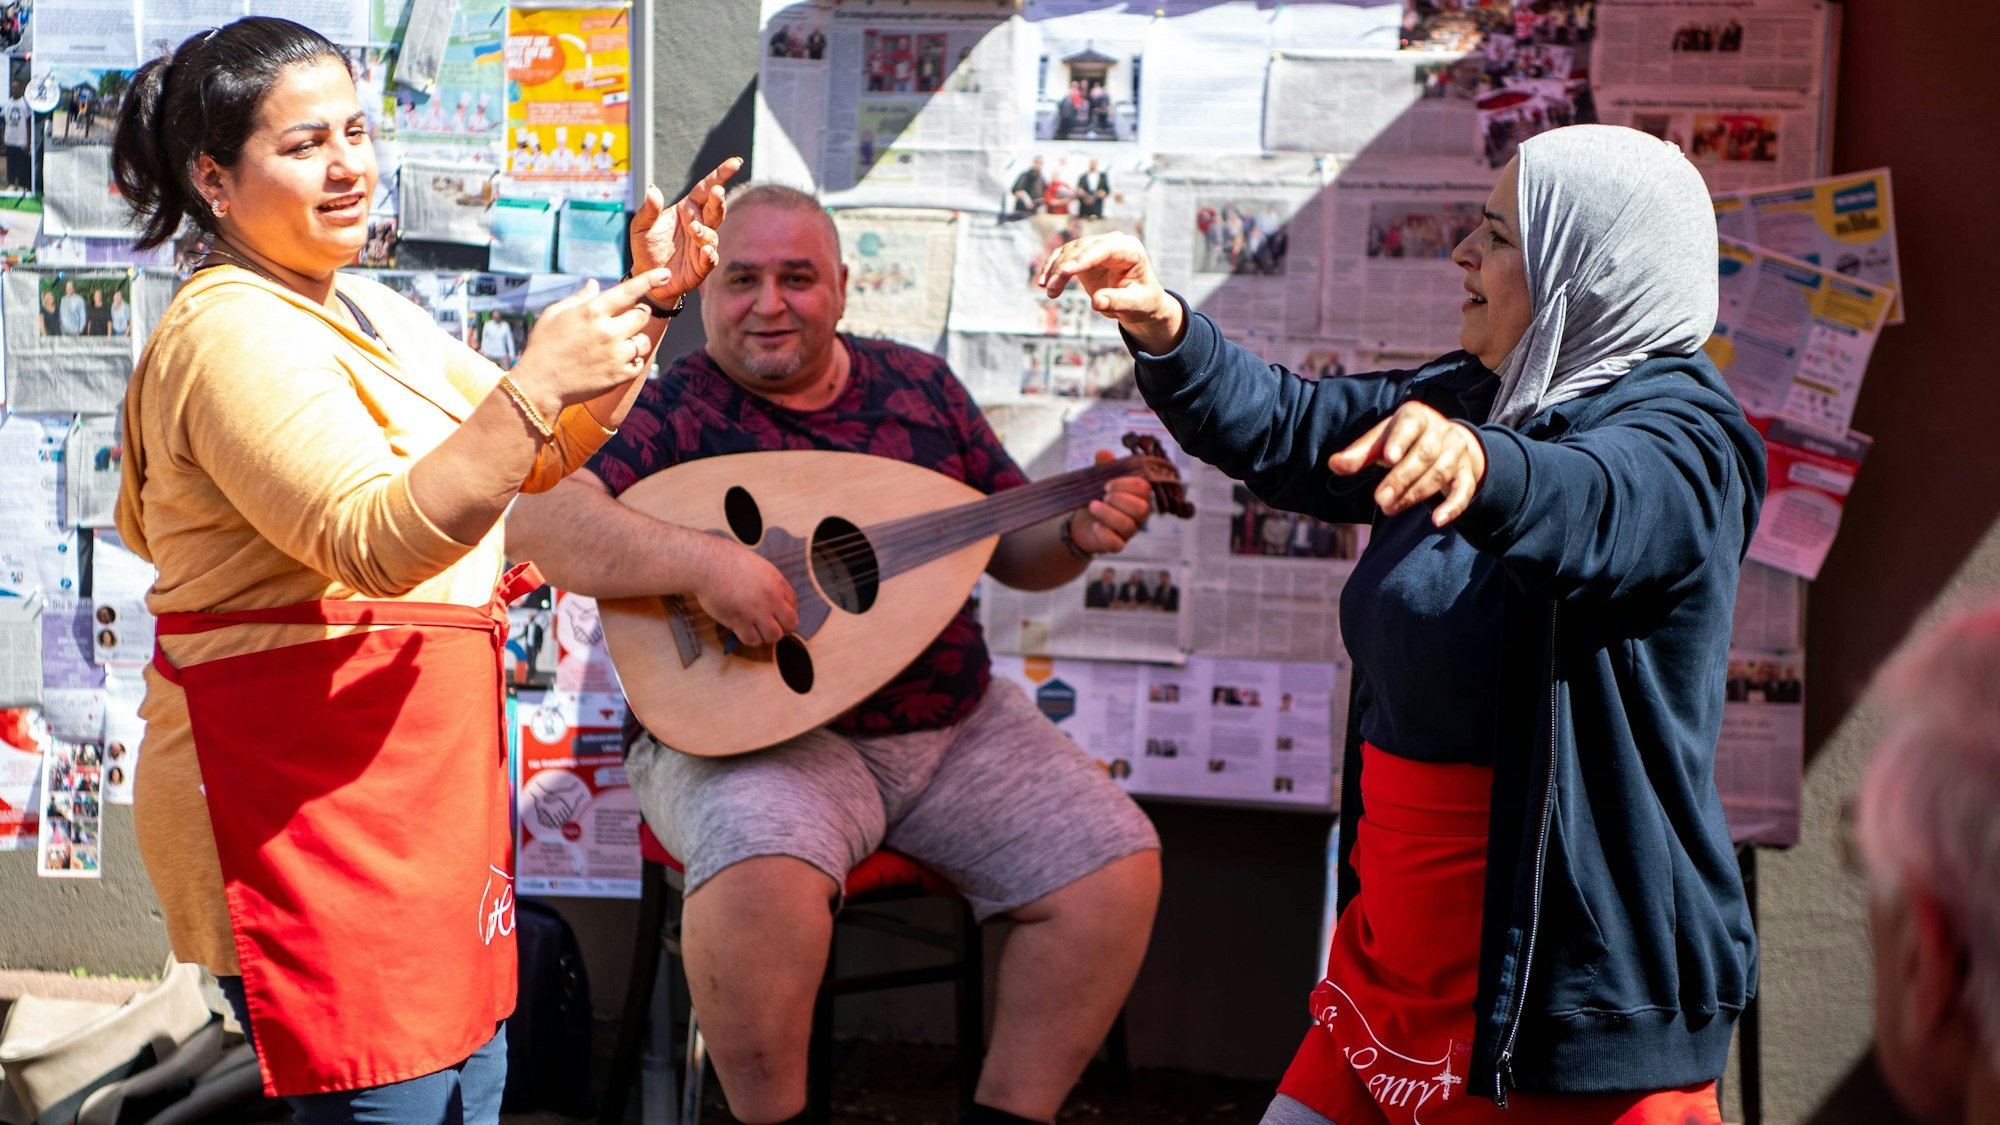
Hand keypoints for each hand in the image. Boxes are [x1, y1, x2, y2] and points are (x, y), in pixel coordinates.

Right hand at [511, 271, 670, 411]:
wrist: (540, 386)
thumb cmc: (543, 346)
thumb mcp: (554, 314)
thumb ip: (579, 298)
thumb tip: (595, 284)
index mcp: (592, 312)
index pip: (629, 291)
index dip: (650, 280)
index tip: (666, 274)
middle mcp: (608, 331)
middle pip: (643, 316)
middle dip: (637, 315)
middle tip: (624, 320)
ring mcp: (616, 355)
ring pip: (644, 340)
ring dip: (635, 339)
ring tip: (616, 344)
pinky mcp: (619, 375)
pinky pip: (639, 362)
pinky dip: (632, 360)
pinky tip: (615, 360)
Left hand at [629, 156, 741, 304]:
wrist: (646, 276)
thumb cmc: (646, 247)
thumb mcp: (640, 226)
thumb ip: (648, 209)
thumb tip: (653, 190)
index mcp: (687, 209)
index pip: (706, 188)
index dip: (721, 175)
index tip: (735, 162)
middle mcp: (698, 224)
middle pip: (715, 209)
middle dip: (718, 200)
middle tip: (717, 192)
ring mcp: (702, 244)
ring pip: (712, 234)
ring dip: (705, 230)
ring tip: (694, 229)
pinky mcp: (702, 264)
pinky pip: (710, 257)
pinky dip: (709, 253)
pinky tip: (704, 250)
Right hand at [692, 534, 797, 647]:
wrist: (710, 564)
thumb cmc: (730, 562)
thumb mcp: (760, 567)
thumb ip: (772, 584)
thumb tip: (777, 601)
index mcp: (777, 584)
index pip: (794, 607)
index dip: (785, 614)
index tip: (776, 615)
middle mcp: (770, 599)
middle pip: (790, 625)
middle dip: (782, 628)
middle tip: (770, 626)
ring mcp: (755, 612)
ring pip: (773, 636)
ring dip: (766, 636)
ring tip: (756, 629)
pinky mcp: (739, 621)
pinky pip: (752, 640)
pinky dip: (749, 639)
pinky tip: (743, 631)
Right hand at [1034, 231, 1182, 353]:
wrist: (1139, 303)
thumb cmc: (1143, 302)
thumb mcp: (1135, 305)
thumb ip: (1118, 302)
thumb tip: (1097, 302)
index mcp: (1130, 249)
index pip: (1103, 248)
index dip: (1083, 258)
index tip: (1065, 272)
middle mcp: (1113, 243)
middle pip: (1083, 248)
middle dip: (1064, 267)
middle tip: (1051, 289)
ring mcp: (1097, 247)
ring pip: (1070, 251)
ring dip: (1055, 270)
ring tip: (1049, 291)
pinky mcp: (1085, 256)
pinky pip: (1064, 257)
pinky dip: (1052, 268)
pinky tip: (1043, 282)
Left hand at [1068, 455, 1154, 554]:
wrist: (1081, 523)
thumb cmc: (1096, 498)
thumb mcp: (1098, 480)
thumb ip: (1103, 466)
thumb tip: (1104, 453)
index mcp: (1138, 496)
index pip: (1144, 488)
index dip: (1126, 484)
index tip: (1107, 484)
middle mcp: (1138, 515)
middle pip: (1141, 508)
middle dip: (1120, 499)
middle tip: (1103, 495)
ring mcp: (1129, 531)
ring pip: (1128, 525)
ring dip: (1108, 513)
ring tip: (1093, 506)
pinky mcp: (1117, 545)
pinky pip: (1117, 543)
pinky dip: (1105, 533)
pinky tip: (1095, 525)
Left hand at [1326, 402, 1485, 525]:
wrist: (1446, 441)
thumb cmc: (1404, 441)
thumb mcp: (1381, 442)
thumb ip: (1359, 454)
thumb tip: (1334, 464)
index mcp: (1417, 417)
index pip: (1410, 425)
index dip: (1399, 441)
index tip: (1387, 458)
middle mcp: (1441, 432)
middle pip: (1424, 455)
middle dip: (1401, 479)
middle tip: (1379, 499)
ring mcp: (1457, 453)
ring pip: (1439, 474)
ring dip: (1414, 494)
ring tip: (1390, 509)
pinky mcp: (1467, 474)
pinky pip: (1463, 491)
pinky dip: (1452, 507)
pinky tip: (1436, 521)